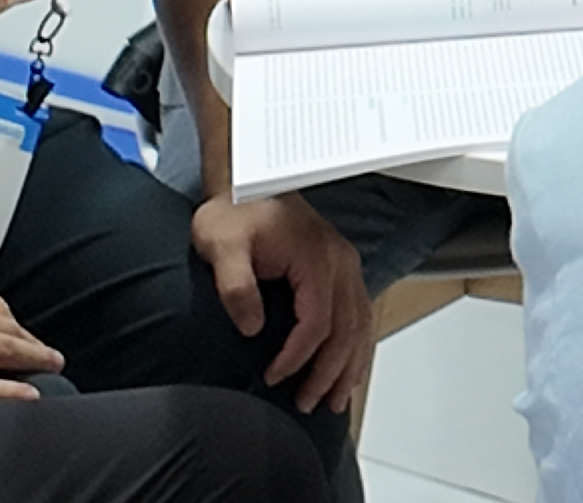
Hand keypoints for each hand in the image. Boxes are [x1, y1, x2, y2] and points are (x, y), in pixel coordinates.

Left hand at [192, 192, 372, 413]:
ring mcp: (344, 264)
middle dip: (330, 372)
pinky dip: (357, 344)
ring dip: (350, 365)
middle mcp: (339, 262)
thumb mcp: (222, 244)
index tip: (274, 376)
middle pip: (346, 329)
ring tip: (334, 398)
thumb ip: (236, 285)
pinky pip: (360, 313)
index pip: (317, 321)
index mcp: (316, 258)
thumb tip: (251, 326)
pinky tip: (349, 365)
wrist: (246, 181)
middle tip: (308, 402)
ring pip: (360, 324)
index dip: (297, 356)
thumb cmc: (235, 211)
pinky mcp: (340, 269)